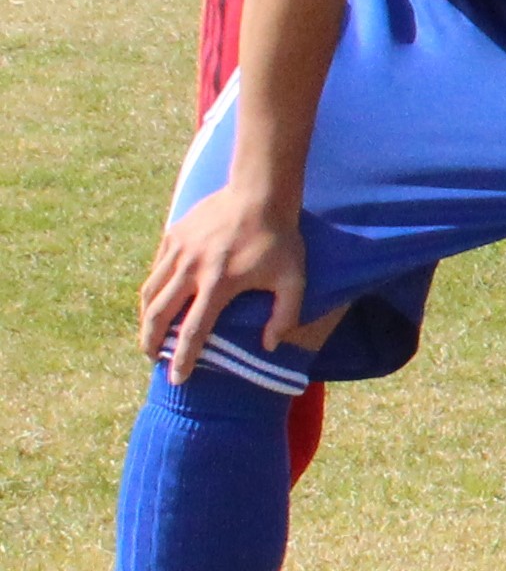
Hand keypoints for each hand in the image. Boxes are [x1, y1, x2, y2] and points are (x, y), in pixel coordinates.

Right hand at [136, 185, 306, 380]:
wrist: (260, 192)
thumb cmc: (280, 238)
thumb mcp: (294, 279)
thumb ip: (285, 315)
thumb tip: (269, 346)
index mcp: (218, 284)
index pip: (192, 331)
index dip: (182, 358)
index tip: (177, 378)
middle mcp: (191, 270)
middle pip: (158, 315)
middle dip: (151, 342)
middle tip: (153, 358)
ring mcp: (178, 251)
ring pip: (150, 292)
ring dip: (146, 318)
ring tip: (151, 334)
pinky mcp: (172, 236)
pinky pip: (155, 270)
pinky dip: (153, 290)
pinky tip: (159, 300)